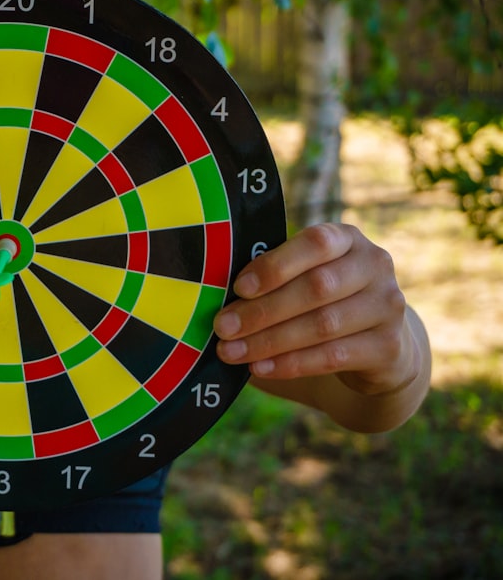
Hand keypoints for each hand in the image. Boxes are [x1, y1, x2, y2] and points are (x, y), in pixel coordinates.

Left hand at [214, 223, 418, 395]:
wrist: (378, 344)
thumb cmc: (322, 302)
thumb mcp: (304, 278)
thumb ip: (275, 278)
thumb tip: (218, 294)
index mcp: (347, 239)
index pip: (315, 243)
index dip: (276, 265)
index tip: (238, 288)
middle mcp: (375, 265)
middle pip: (316, 288)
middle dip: (262, 310)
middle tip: (222, 327)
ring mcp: (387, 306)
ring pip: (323, 324)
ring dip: (269, 341)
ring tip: (232, 352)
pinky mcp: (388, 346)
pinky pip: (333, 356)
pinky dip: (291, 363)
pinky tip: (260, 368)